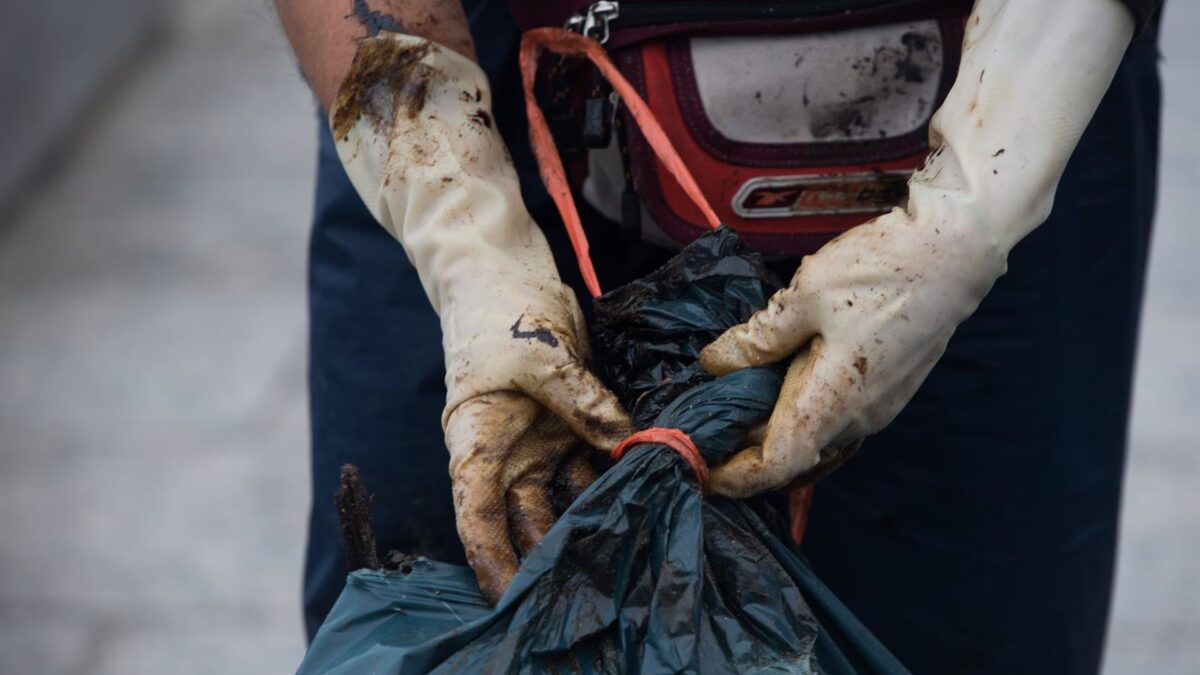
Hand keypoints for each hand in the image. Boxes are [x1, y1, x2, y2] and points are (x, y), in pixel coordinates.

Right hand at [329, 33, 630, 601]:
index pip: (477, 517)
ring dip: (597, 515)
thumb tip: (630, 444)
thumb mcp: (539, 356)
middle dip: (557, 552)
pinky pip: (594, 457)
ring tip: (637, 541)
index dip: (494, 563)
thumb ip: (584, 404)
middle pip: (527, 518)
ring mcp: (539, 437)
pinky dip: (617, 473)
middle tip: (601, 582)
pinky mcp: (570, 419)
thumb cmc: (496, 308)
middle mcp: (505, 452)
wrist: (500, 265)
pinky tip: (653, 489)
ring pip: (566, 494)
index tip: (517, 600)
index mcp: (476, 443)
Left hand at [699, 0, 1133, 497]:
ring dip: (772, 437)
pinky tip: (774, 390)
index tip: (698, 471)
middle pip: (793, 457)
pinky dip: (798, 418)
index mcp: (834, 402)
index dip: (734, 477)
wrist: (957, 251)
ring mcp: (878, 407)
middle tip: (702, 437)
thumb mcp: (807, 294)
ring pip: (815, 440)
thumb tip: (716, 362)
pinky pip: (833, 420)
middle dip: (745, 455)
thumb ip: (759, 336)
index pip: (776, 465)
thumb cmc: (884, 269)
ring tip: (730, 415)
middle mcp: (859, 418)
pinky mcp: (887, 390)